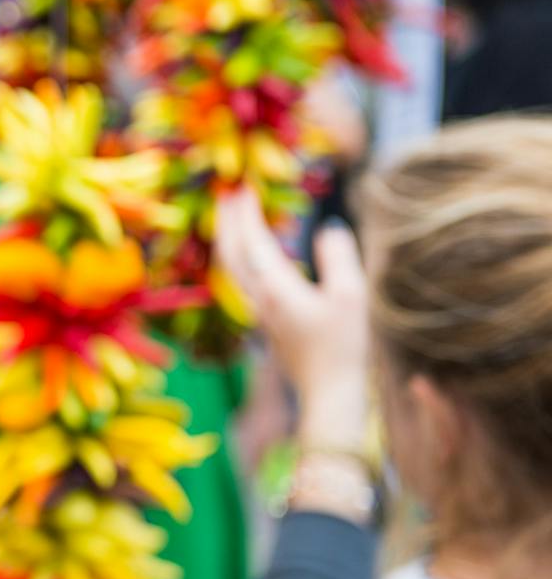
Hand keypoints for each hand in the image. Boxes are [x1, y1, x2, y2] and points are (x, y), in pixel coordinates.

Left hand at [214, 188, 370, 450]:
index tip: (241, 186)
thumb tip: (327, 229)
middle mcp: (258, 298)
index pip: (251, 241)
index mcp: (274, 288)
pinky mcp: (266, 321)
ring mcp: (258, 312)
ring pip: (232, 268)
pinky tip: (252, 251)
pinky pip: (242, 280)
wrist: (329, 392)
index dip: (245, 212)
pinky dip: (240, 256)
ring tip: (235, 214)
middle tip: (229, 191)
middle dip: (227, 220)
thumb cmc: (344, 346)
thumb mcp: (350, 296)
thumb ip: (338, 257)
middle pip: (230, 252)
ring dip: (230, 238)